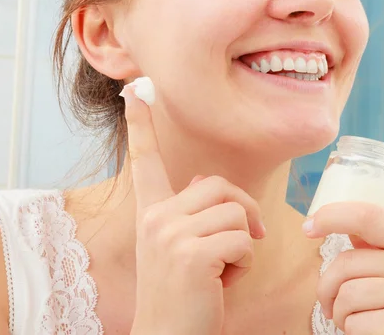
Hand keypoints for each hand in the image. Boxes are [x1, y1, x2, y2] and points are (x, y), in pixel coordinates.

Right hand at [122, 86, 265, 334]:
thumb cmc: (183, 294)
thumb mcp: (180, 248)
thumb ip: (190, 211)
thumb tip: (203, 178)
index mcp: (151, 212)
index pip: (144, 160)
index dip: (140, 125)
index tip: (133, 91)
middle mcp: (155, 217)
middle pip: (221, 185)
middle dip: (244, 211)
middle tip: (250, 238)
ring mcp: (170, 234)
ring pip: (236, 213)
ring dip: (244, 244)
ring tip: (224, 269)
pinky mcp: (191, 254)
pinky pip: (243, 241)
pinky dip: (245, 265)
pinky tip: (224, 283)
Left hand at [304, 202, 383, 334]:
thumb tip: (349, 228)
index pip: (371, 216)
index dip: (334, 215)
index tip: (309, 225)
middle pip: (346, 262)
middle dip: (327, 288)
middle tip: (331, 307)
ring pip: (346, 294)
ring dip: (340, 316)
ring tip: (356, 323)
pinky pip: (355, 323)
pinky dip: (352, 334)